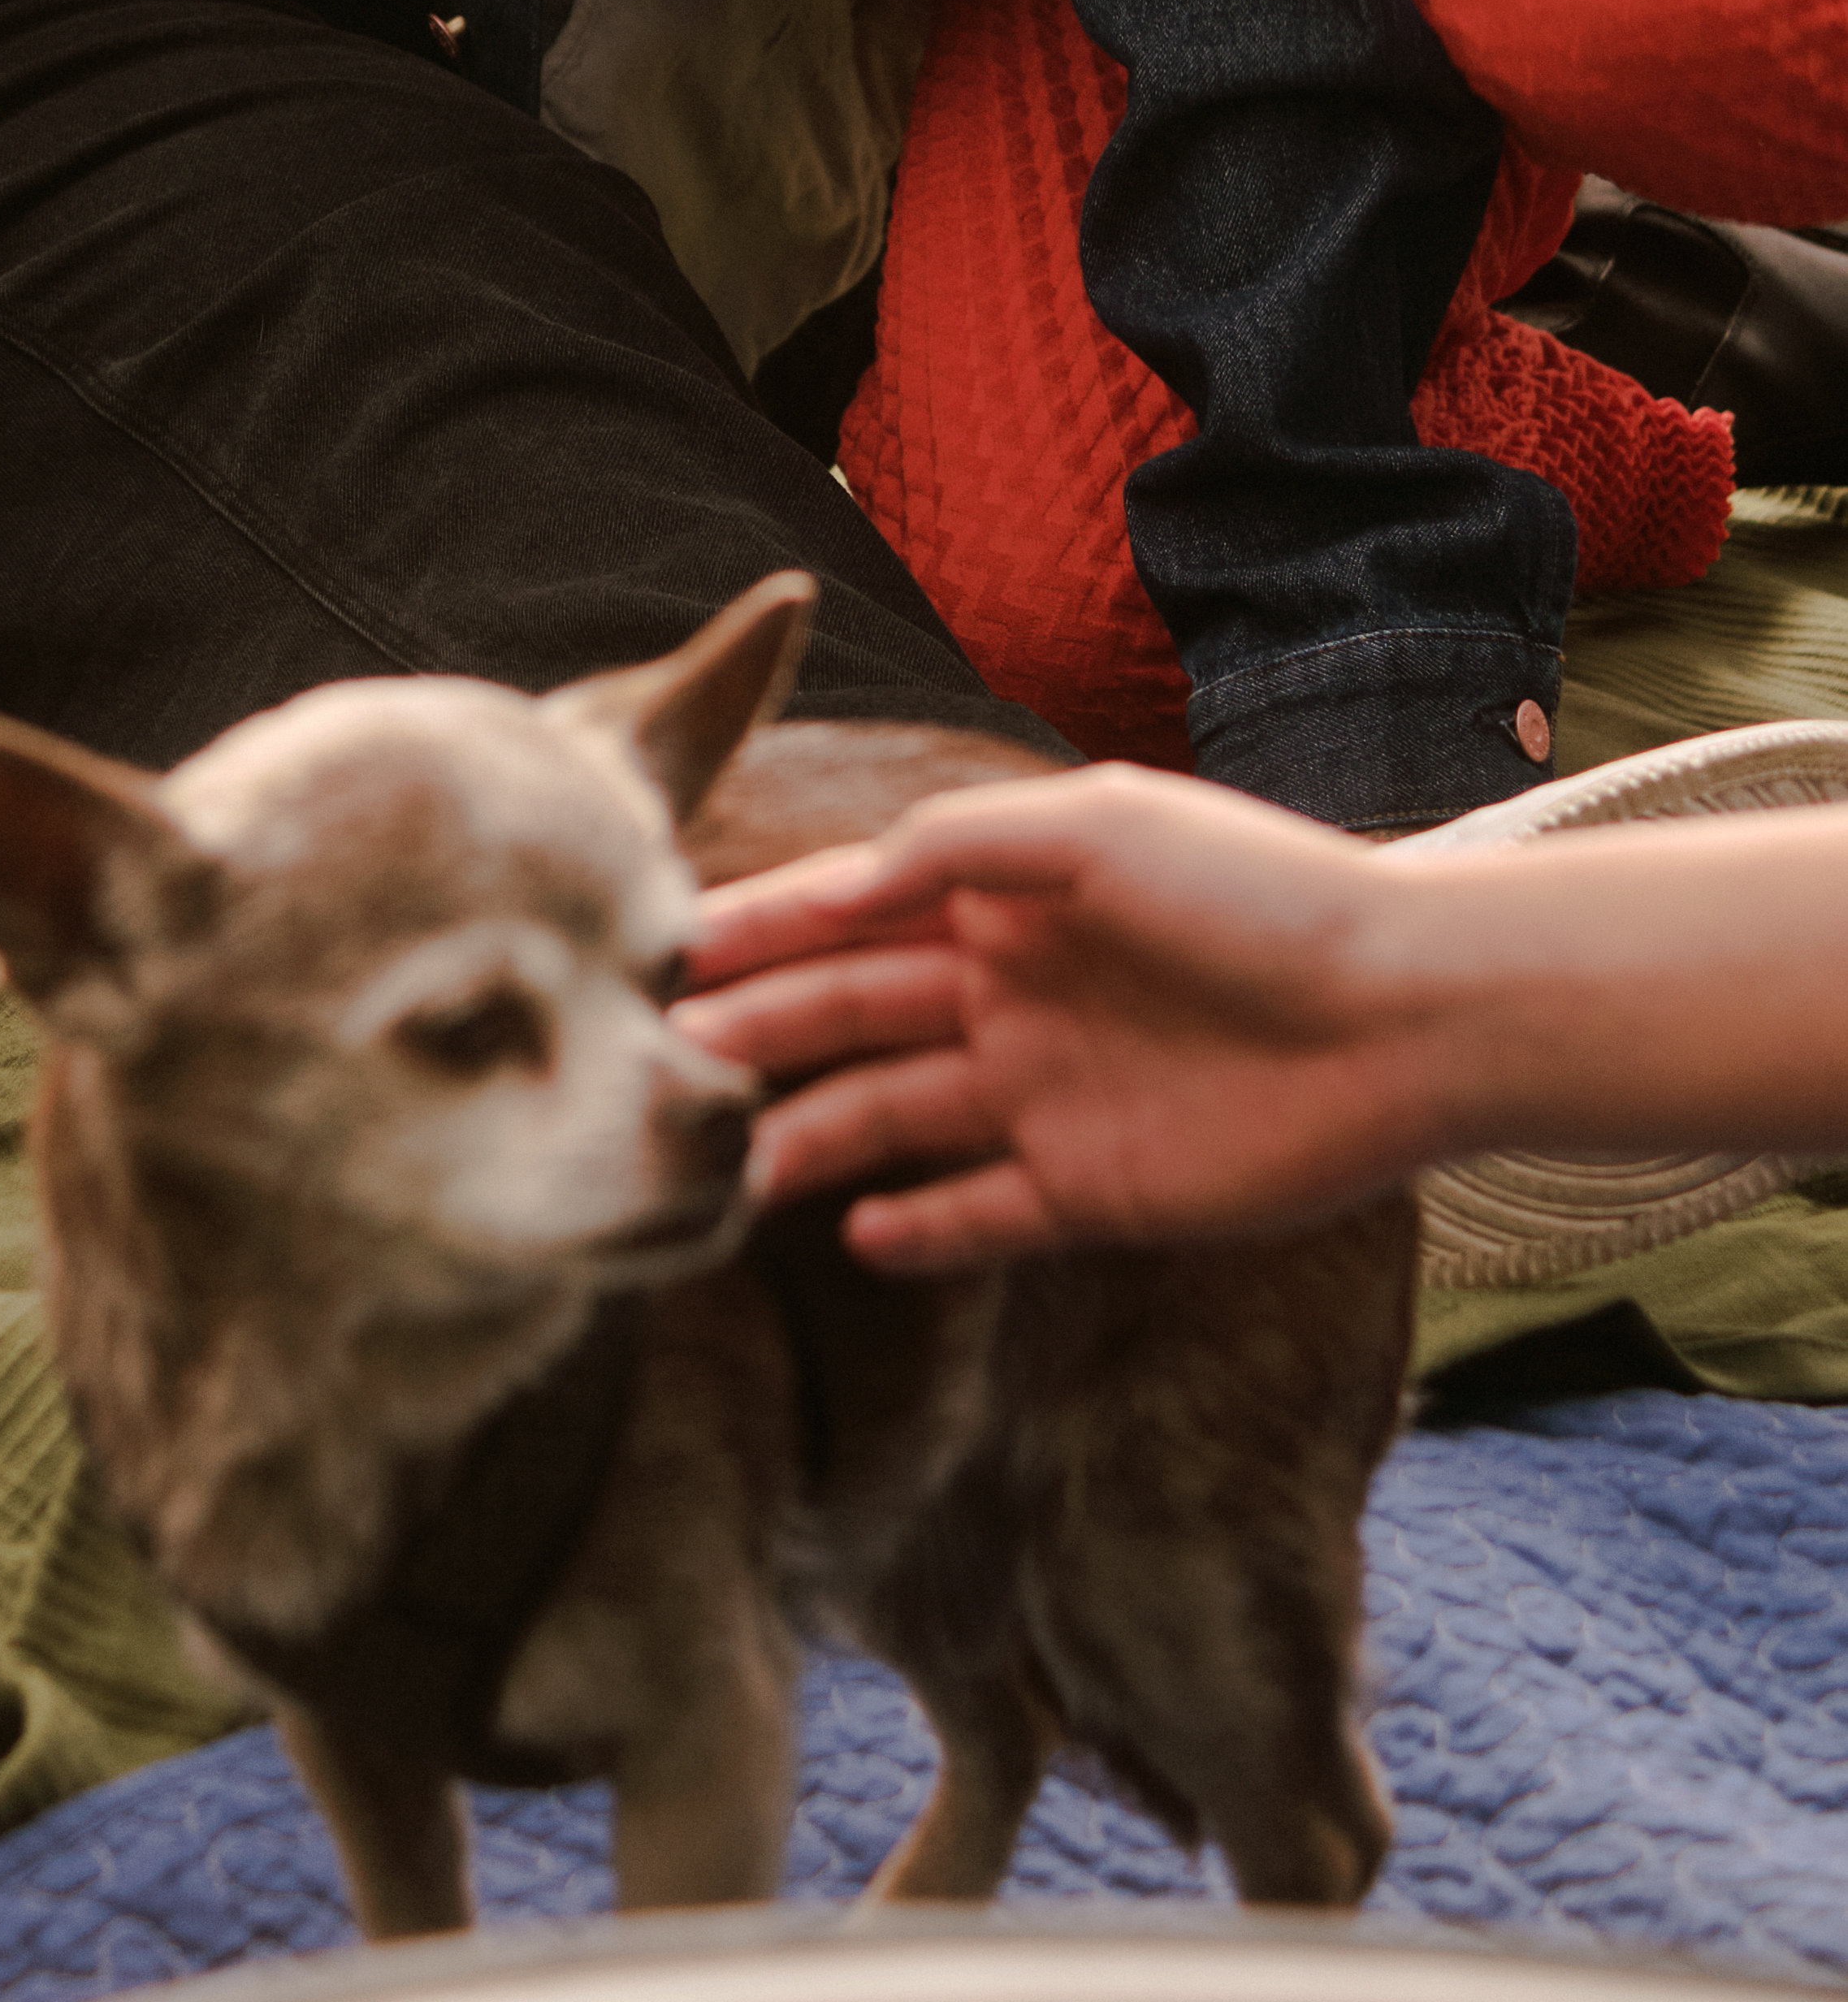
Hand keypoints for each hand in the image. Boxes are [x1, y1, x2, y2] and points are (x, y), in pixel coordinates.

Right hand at [673, 766, 1452, 1268]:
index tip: (656, 952)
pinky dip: (917, 1229)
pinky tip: (854, 1232)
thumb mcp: (1100, 825)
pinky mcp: (1094, 1189)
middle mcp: (1006, 992)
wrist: (1406, 1013)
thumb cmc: (1258, 893)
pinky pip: (980, 1217)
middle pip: (848, 1016)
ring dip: (806, 1136)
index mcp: (1002, 897)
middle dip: (752, 1034)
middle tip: (652, 1068)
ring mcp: (1044, 1093)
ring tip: (725, 1169)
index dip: (756, 929)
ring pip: (890, 1118)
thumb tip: (840, 877)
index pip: (847, 911)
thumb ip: (961, 845)